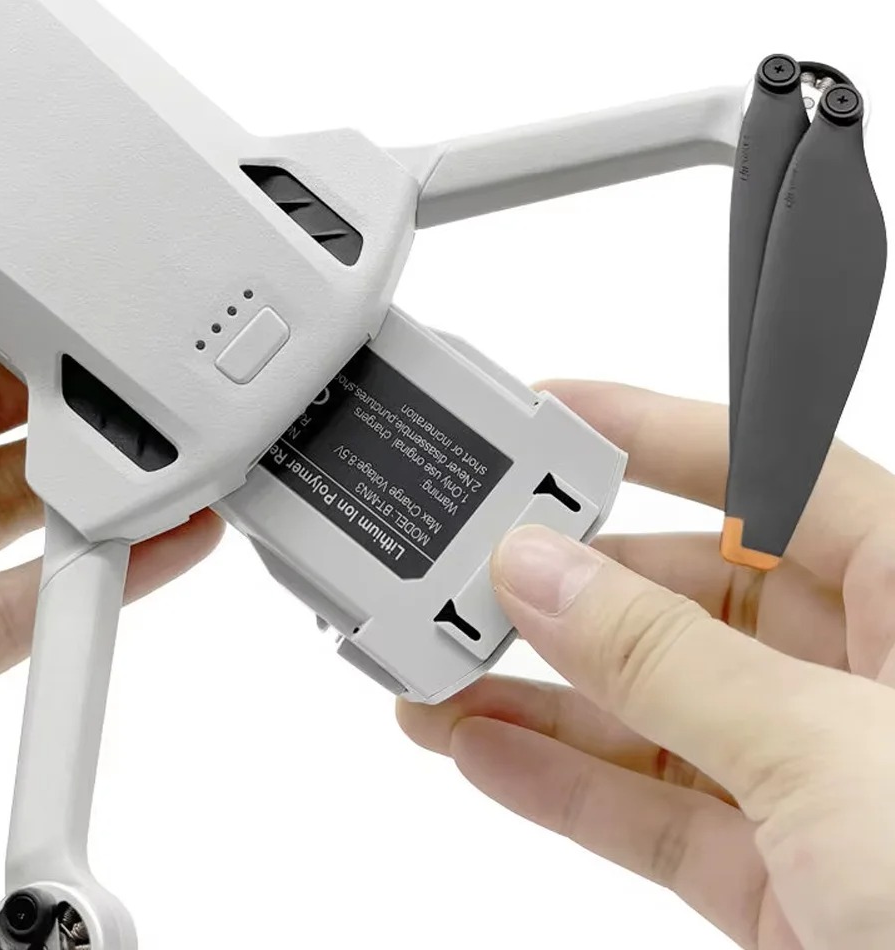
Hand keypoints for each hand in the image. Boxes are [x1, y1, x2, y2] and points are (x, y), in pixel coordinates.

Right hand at [399, 381, 894, 949]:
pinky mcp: (776, 877)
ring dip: (535, 690)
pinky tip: (480, 750)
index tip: (551, 413)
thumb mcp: (831, 751)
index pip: (768, 472)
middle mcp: (860, 675)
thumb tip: (543, 573)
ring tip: (437, 668)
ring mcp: (812, 777)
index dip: (657, 431)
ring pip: (649, 706)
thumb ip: (669, 659)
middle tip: (465, 570)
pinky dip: (556, 782)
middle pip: (685, 592)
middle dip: (566, 584)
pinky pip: (647, 807)